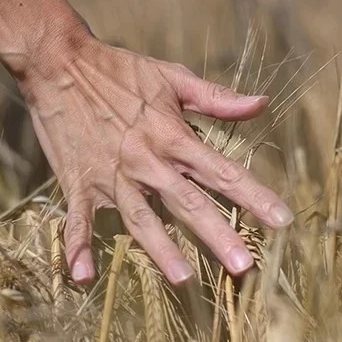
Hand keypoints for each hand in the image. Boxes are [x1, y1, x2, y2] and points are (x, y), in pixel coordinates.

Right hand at [18, 29, 293, 285]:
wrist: (58, 62)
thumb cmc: (119, 68)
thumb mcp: (171, 76)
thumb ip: (216, 98)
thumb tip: (262, 104)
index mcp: (172, 136)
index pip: (222, 171)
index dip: (254, 196)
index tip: (283, 221)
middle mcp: (146, 161)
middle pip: (188, 203)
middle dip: (218, 235)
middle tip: (244, 267)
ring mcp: (111, 175)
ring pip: (140, 218)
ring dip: (160, 249)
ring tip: (182, 279)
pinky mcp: (78, 183)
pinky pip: (77, 219)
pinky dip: (77, 247)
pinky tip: (82, 277)